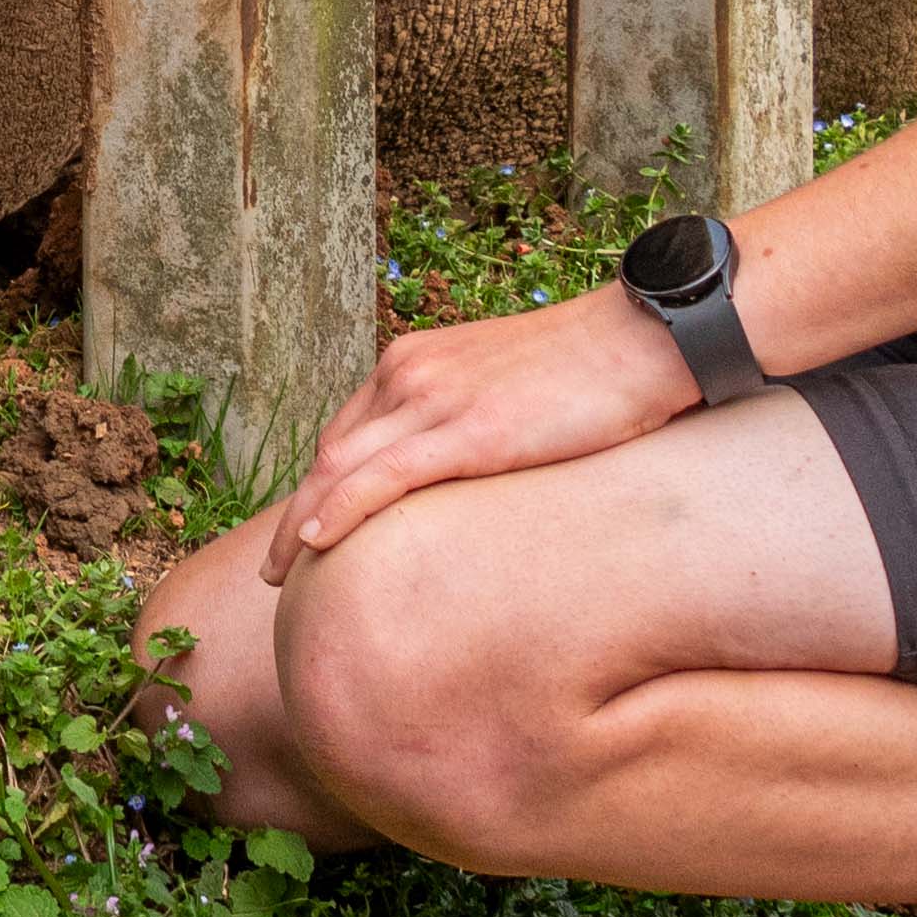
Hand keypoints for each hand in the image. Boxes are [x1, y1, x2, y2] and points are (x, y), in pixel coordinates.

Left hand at [255, 285, 697, 584]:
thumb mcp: (506, 390)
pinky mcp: (468, 430)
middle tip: (275, 570)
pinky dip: (340, 510)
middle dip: (294, 513)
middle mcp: (409, 373)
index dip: (319, 488)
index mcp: (415, 362)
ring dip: (299, 524)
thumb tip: (463, 474)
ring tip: (278, 577)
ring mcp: (435, 400)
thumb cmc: (591, 371)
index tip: (303, 533)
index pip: (348, 434)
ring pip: (341, 468)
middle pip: (331, 455)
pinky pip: (384, 477)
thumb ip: (467, 421)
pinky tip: (315, 544)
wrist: (642, 339)